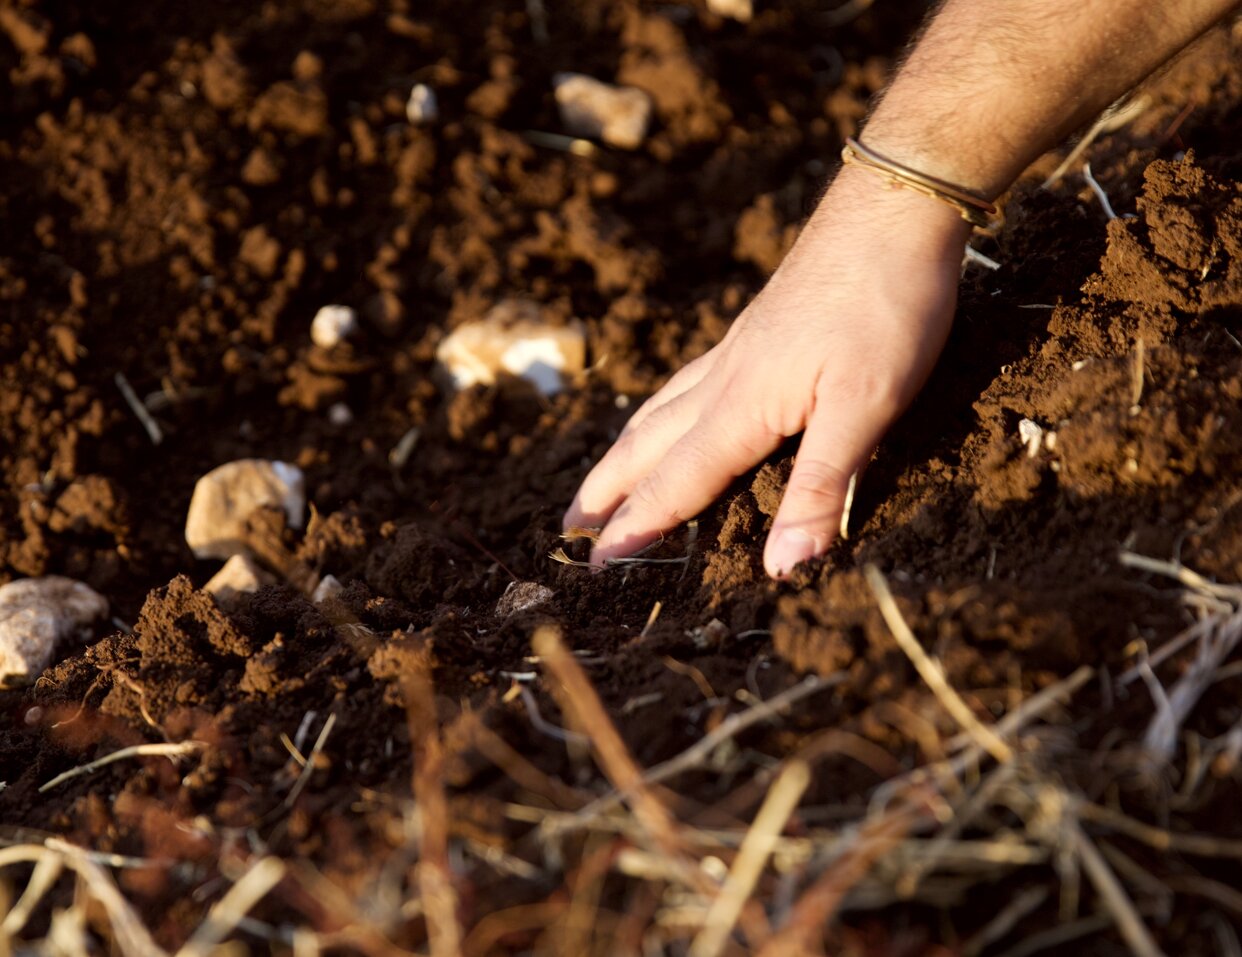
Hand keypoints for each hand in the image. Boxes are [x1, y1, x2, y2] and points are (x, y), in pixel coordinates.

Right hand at [564, 167, 970, 577]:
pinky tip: (673, 406)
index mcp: (742, 407)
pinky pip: (689, 382)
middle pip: (649, 444)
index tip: (598, 566)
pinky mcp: (757, 329)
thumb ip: (821, 488)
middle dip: (609, 491)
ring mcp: (738, 350)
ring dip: (626, 451)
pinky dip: (661, 409)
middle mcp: (725, 379)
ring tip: (602, 477)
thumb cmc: (884, 306)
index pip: (676, 482)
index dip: (637, 528)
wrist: (893, 207)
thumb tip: (782, 568)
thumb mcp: (866, 408)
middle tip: (569, 526)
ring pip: (662, 409)